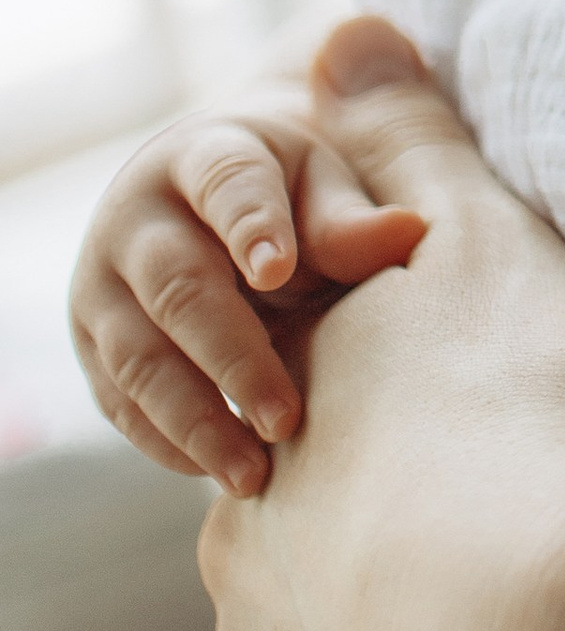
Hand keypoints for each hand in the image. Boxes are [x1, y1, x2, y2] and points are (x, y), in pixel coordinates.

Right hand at [70, 92, 425, 494]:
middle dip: (231, 358)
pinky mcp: (92, 345)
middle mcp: (135, 218)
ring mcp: (102, 285)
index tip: (278, 271)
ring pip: (137, 358)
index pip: (224, 184)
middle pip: (176, 287)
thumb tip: (406, 233)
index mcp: (203, 156)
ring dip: (194, 421)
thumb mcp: (320, 188)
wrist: (206, 207)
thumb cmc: (286, 199)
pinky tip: (218, 472)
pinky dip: (166, 442)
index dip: (250, 224)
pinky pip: (119, 402)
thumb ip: (349, 220)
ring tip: (253, 474)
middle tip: (286, 418)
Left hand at [202, 19, 564, 630]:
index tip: (478, 434)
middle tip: (508, 542)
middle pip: (303, 553)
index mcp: (271, 445)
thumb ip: (412, 146)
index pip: (310, 422)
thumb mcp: (480, 248)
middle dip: (384, 549)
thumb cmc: (533, 435)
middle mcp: (237, 577)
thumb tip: (343, 29)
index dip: (395, 423)